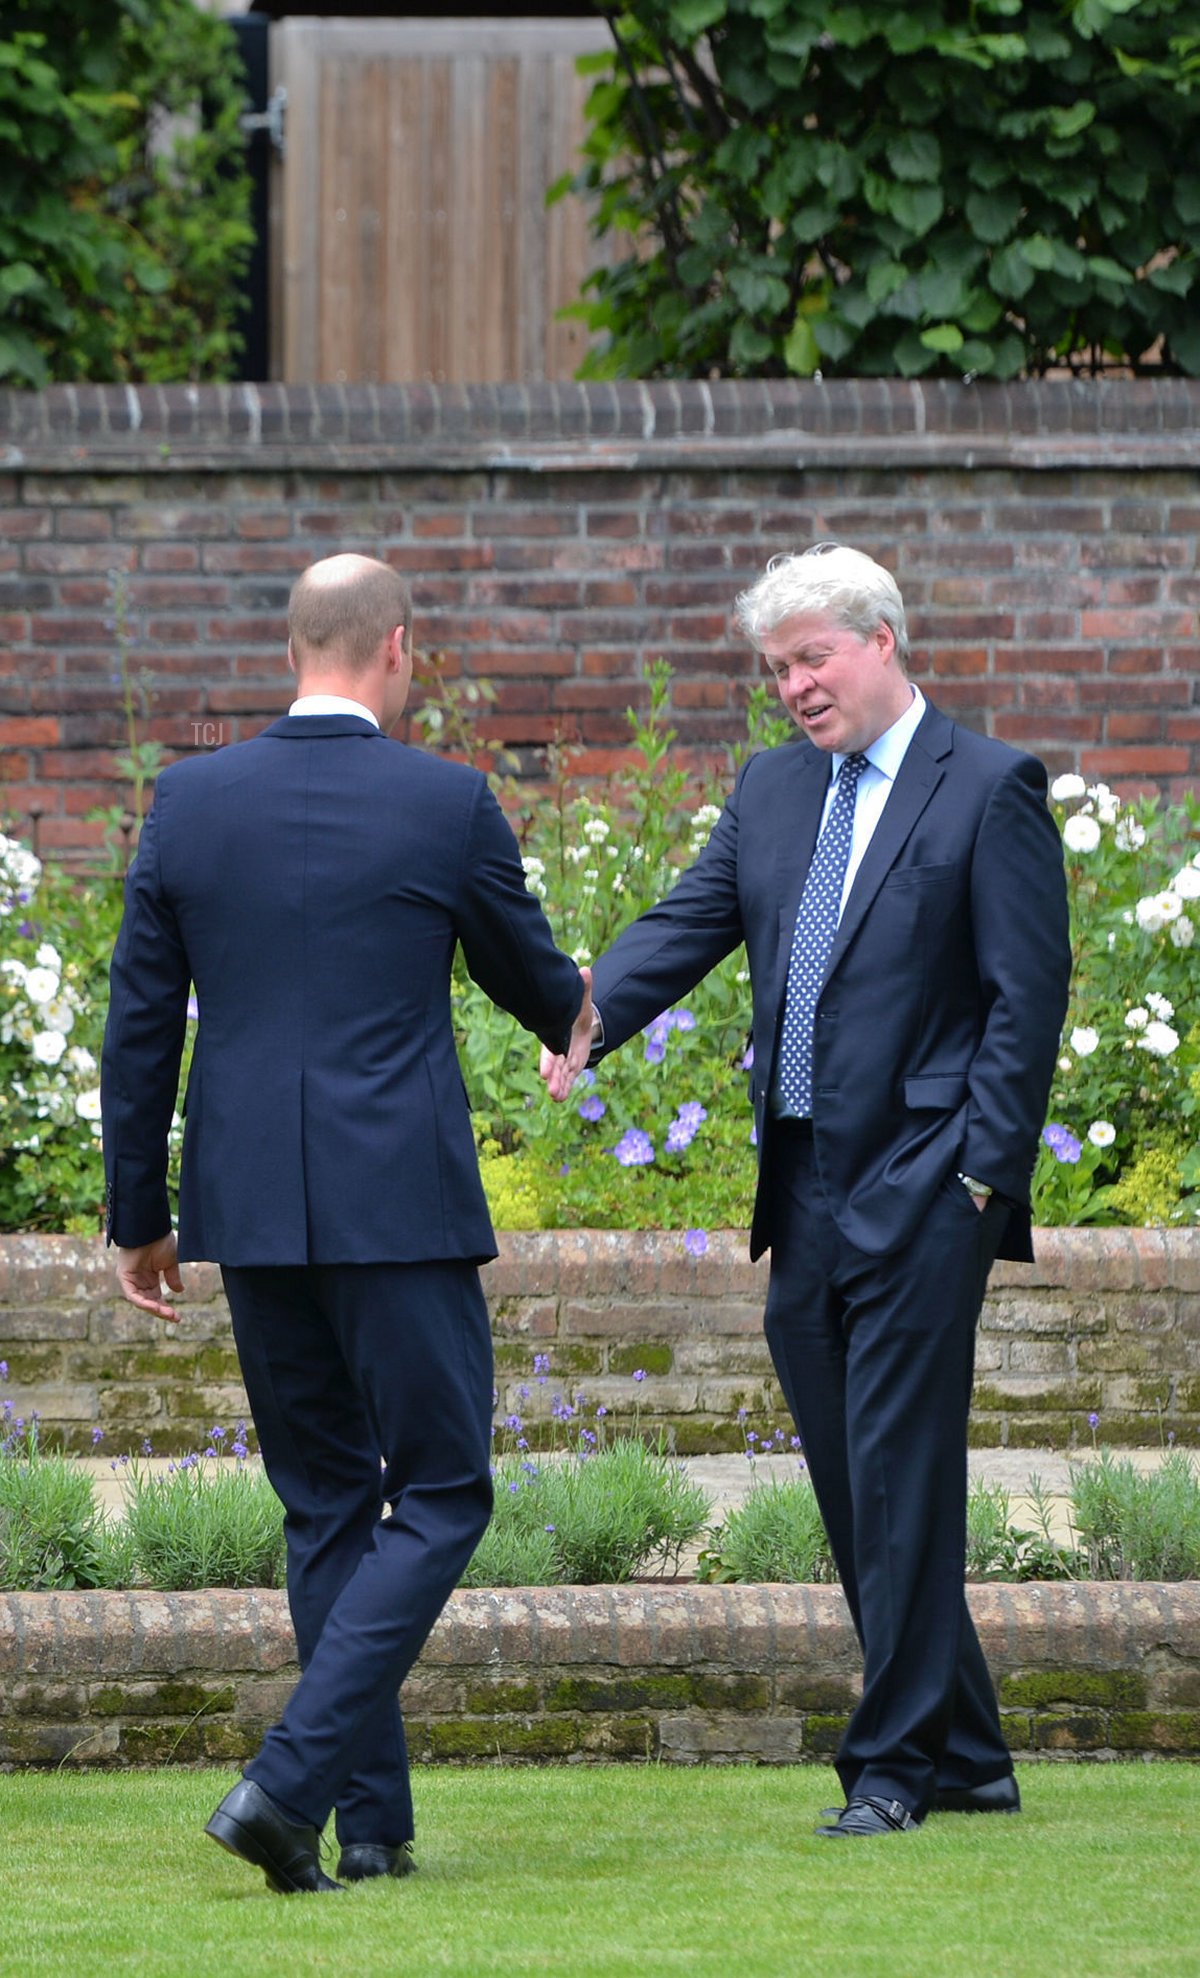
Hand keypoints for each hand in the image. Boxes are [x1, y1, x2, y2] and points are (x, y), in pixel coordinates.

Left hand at [116, 1231, 183, 1321]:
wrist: (151, 1228)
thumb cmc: (160, 1241)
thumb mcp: (171, 1262)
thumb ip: (173, 1277)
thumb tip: (179, 1291)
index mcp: (149, 1278)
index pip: (156, 1298)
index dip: (166, 1308)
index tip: (178, 1317)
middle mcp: (139, 1281)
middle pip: (149, 1302)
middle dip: (161, 1311)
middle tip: (175, 1318)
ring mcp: (131, 1279)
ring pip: (140, 1301)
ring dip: (154, 1309)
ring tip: (167, 1313)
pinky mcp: (124, 1277)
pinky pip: (132, 1295)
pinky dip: (143, 1302)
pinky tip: (155, 1306)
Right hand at [540, 966, 593, 1101]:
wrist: (581, 1022)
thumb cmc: (576, 1011)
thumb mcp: (581, 1000)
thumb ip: (583, 988)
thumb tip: (585, 971)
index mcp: (557, 1034)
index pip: (551, 1050)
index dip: (548, 1061)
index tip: (545, 1072)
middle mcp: (558, 1049)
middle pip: (555, 1066)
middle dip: (554, 1078)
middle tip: (552, 1089)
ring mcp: (564, 1059)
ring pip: (561, 1075)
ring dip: (559, 1085)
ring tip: (556, 1097)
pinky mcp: (571, 1065)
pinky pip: (568, 1078)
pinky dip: (565, 1087)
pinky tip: (561, 1098)